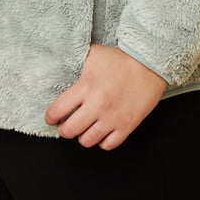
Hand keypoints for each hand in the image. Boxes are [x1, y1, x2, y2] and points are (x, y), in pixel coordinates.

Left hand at [44, 44, 167, 150]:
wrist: (149, 65)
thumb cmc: (120, 59)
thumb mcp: (93, 54)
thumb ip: (76, 61)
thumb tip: (62, 63)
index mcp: (86, 86)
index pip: (57, 110)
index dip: (50, 117)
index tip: (51, 117)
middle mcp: (97, 105)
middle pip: (69, 130)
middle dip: (63, 129)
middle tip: (65, 124)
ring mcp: (112, 118)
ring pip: (86, 141)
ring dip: (81, 136)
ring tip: (83, 128)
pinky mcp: (127, 126)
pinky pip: (108, 145)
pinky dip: (102, 141)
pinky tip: (100, 131)